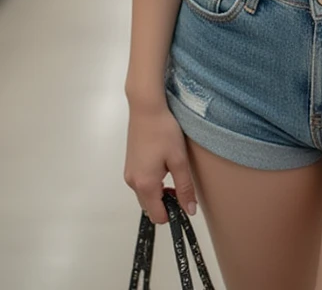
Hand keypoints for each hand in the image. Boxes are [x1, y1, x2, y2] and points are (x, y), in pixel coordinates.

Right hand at [124, 100, 198, 224]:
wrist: (146, 108)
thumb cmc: (164, 131)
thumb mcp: (179, 160)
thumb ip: (185, 187)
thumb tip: (189, 211)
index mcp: (145, 184)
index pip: (157, 215)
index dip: (172, 213)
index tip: (184, 199)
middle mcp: (133, 182)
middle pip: (149, 206)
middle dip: (165, 202)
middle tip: (180, 182)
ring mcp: (129, 173)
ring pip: (145, 194)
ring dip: (159, 190)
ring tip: (172, 169)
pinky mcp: (129, 164)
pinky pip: (141, 182)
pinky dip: (152, 181)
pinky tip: (162, 162)